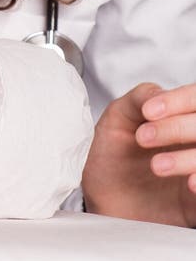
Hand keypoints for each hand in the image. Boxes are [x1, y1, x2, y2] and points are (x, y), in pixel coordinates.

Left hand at [82, 82, 195, 226]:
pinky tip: (190, 183)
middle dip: (176, 129)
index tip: (148, 112)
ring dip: (188, 158)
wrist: (105, 200)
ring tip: (156, 166)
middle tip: (143, 138)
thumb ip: (140, 98)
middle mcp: (191, 139)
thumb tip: (160, 92)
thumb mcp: (118, 118)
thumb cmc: (112, 155)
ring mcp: (195, 165)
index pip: (194, 98)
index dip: (177, 101)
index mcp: (178, 114)